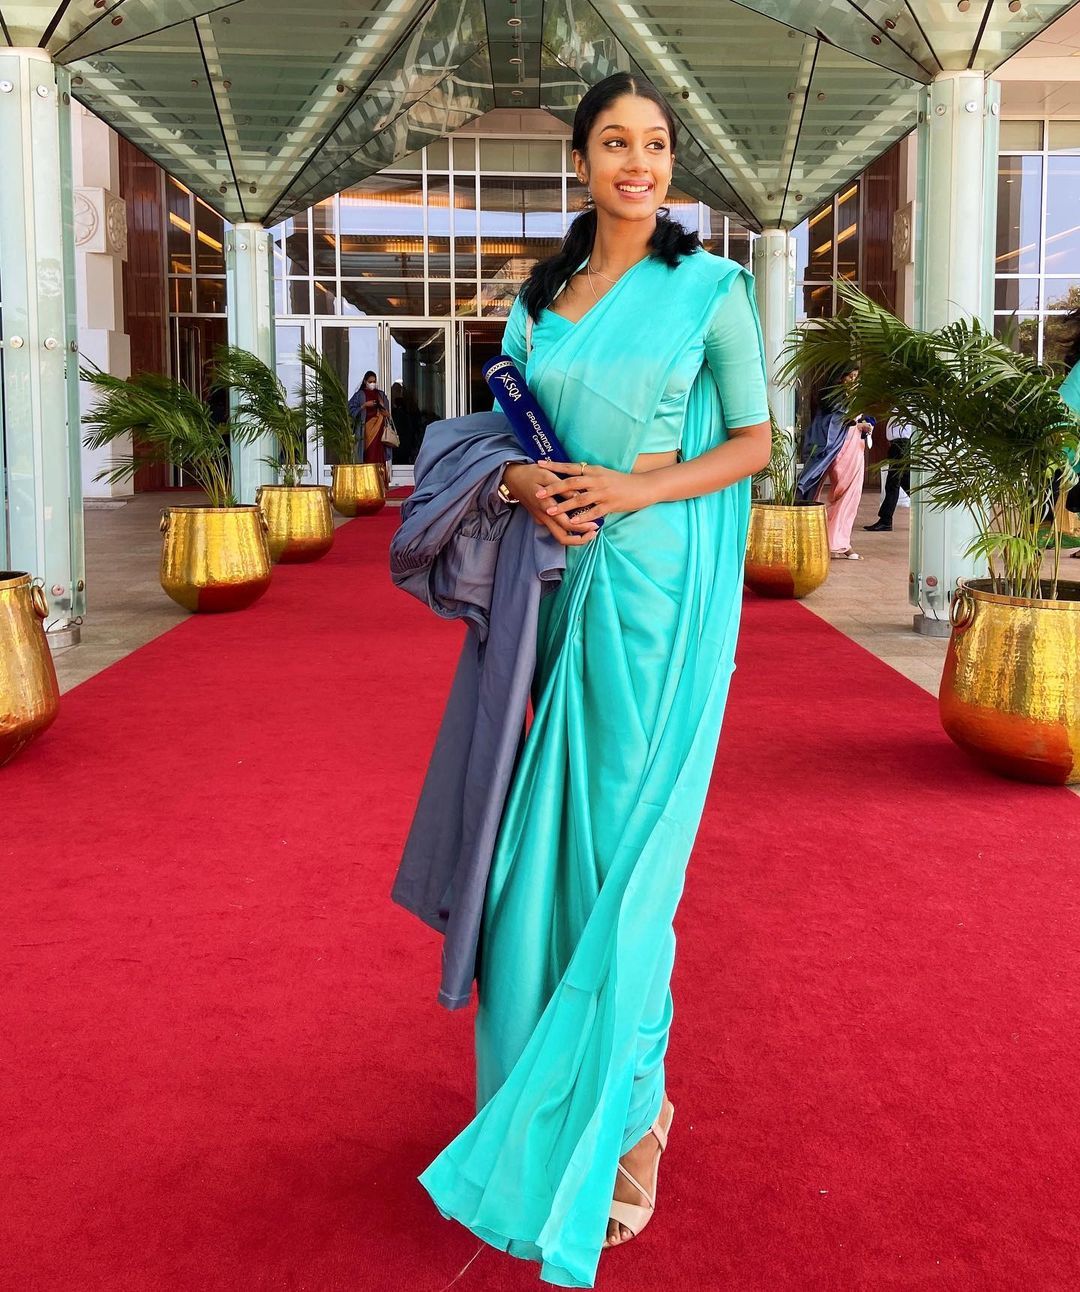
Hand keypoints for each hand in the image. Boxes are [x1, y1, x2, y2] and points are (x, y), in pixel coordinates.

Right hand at [502, 463, 598, 546]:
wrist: (512, 478)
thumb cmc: (530, 473)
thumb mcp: (546, 475)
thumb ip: (563, 487)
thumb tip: (579, 496)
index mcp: (546, 506)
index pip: (567, 525)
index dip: (582, 528)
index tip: (596, 525)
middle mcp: (544, 517)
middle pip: (563, 538)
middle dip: (580, 539)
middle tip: (594, 533)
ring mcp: (541, 519)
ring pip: (559, 536)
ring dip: (574, 536)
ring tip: (589, 530)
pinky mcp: (541, 517)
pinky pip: (555, 528)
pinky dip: (568, 529)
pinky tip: (577, 521)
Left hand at [534, 460, 656, 523]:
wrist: (644, 486)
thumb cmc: (622, 482)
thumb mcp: (604, 474)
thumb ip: (588, 476)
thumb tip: (572, 477)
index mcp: (593, 470)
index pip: (570, 466)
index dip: (554, 465)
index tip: (539, 464)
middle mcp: (596, 479)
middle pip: (571, 482)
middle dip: (553, 488)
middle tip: (538, 493)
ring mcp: (603, 492)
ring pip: (580, 498)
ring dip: (564, 505)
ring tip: (550, 511)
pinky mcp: (611, 504)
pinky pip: (594, 511)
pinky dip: (582, 517)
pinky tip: (572, 522)